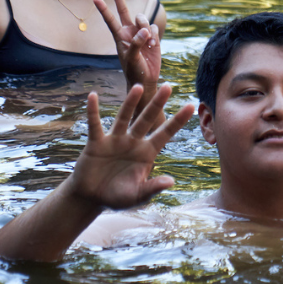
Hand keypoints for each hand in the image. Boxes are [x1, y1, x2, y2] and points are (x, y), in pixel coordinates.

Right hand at [69, 84, 194, 210]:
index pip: (165, 134)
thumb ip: (152, 188)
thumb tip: (171, 182)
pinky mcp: (96, 142)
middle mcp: (133, 142)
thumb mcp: (137, 196)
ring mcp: (115, 140)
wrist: (91, 197)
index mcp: (146, 153)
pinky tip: (93, 96)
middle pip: (147, 119)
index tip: (191, 106)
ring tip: (138, 87)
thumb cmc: (116, 196)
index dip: (178, 121)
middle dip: (157, 103)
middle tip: (169, 86)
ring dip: (130, 102)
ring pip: (124, 118)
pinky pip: (95, 124)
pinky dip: (93, 111)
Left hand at [94, 0, 161, 94]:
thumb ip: (136, 43)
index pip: (110, 19)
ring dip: (146, 29)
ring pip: (143, 19)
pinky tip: (153, 47)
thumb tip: (145, 31)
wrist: (145, 79)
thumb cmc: (134, 70)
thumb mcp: (131, 58)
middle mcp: (129, 31)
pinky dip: (155, 36)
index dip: (103, 8)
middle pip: (123, 9)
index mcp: (119, 36)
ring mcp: (141, 32)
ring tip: (147, 44)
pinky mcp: (153, 35)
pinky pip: (155, 27)